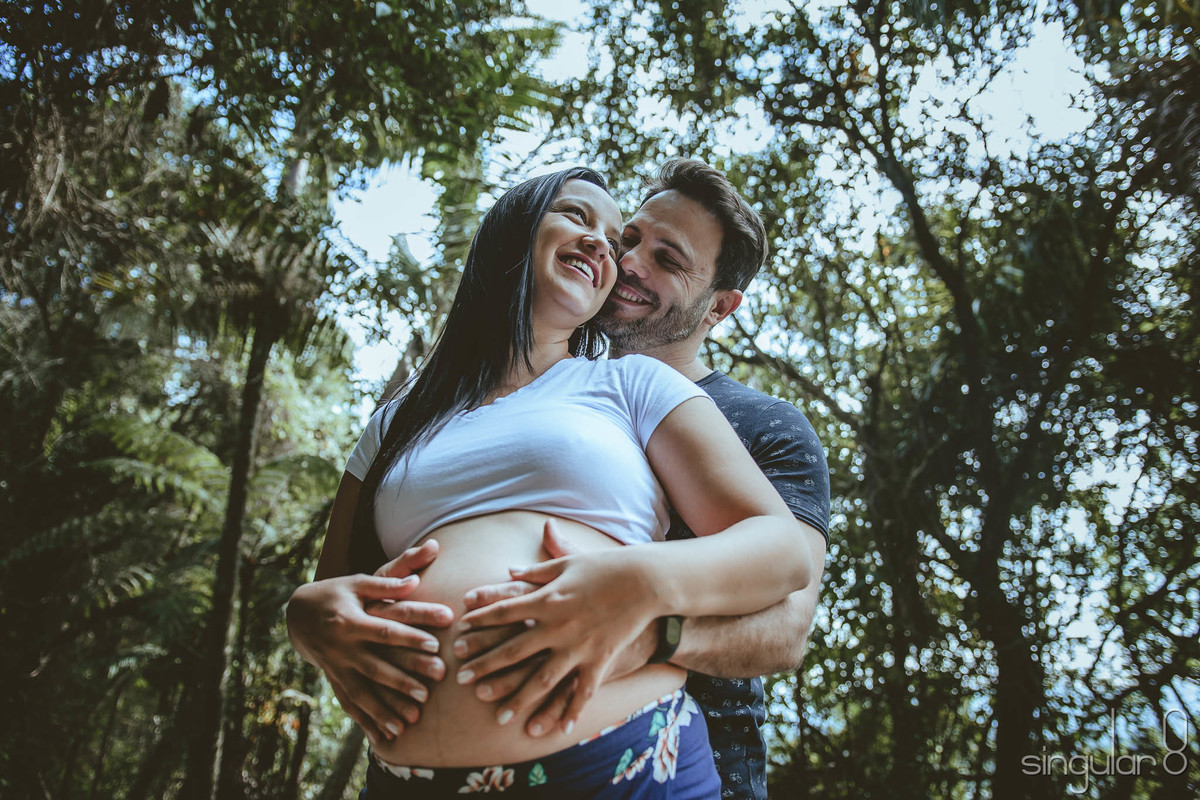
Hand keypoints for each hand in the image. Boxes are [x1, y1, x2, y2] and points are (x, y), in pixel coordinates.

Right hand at [287, 540, 453, 744]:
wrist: (297, 613)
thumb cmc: (335, 593)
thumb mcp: (357, 583)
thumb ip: (386, 584)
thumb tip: (415, 581)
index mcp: (350, 621)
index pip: (384, 632)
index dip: (409, 638)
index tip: (435, 645)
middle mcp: (342, 648)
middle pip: (376, 667)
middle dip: (401, 681)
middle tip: (428, 693)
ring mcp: (336, 668)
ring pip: (362, 693)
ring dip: (385, 709)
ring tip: (412, 721)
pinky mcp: (334, 680)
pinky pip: (350, 704)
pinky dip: (367, 720)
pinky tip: (386, 736)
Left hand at [455, 521, 660, 734]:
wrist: (646, 581)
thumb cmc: (606, 567)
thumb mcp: (568, 562)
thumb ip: (537, 570)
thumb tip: (510, 572)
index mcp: (546, 599)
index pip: (503, 612)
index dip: (479, 621)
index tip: (460, 630)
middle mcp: (557, 627)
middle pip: (513, 650)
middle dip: (485, 666)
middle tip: (462, 679)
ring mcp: (578, 647)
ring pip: (541, 680)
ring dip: (519, 698)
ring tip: (499, 716)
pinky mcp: (599, 660)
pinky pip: (582, 691)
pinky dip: (570, 712)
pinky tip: (557, 730)